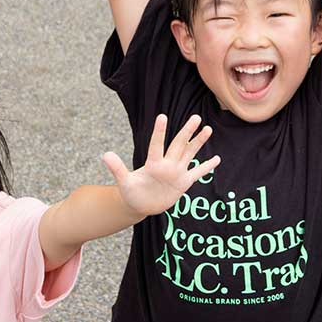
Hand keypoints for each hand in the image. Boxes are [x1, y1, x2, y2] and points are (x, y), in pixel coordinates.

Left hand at [103, 114, 220, 218]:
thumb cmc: (131, 193)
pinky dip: (207, 167)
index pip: (157, 145)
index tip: (162, 116)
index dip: (159, 132)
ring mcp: (176, 172)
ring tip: (207, 129)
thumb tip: (105, 154)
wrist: (140, 205)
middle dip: (187, 132)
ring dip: (198, 143)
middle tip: (196, 117)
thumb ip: (117, 169)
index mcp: (153, 164)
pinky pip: (198, 173)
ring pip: (190, 154)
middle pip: (179, 145)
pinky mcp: (183, 183)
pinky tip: (217, 159)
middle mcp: (167, 165)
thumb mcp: (124, 183)